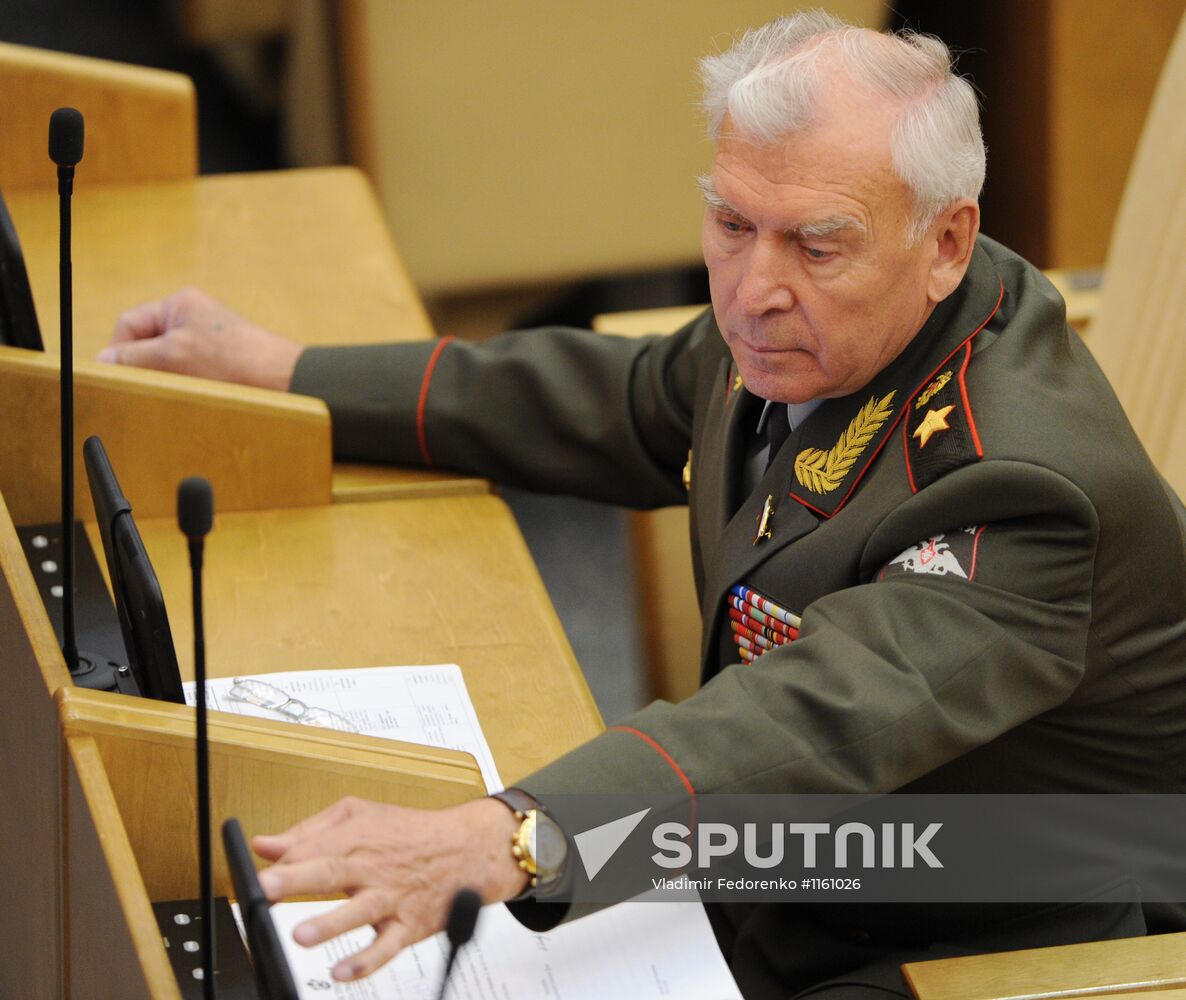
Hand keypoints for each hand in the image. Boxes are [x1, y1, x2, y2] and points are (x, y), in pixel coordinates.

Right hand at [98, 287, 304, 390]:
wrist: (288, 382)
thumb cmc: (239, 361)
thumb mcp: (175, 356)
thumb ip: (135, 356)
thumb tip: (103, 360)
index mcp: (179, 305)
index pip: (129, 324)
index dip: (117, 350)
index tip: (115, 376)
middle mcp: (193, 319)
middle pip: (146, 344)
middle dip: (142, 367)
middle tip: (145, 388)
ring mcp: (208, 341)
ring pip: (167, 362)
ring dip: (165, 380)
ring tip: (177, 392)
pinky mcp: (221, 363)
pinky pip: (189, 374)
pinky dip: (185, 386)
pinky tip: (194, 398)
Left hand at [252, 796, 526, 981]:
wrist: (467, 850)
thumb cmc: (409, 832)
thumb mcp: (360, 814)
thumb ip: (309, 831)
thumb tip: (266, 844)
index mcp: (357, 837)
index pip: (313, 849)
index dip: (282, 863)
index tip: (252, 874)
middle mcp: (373, 867)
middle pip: (331, 872)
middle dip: (296, 881)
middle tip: (264, 892)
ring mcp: (391, 898)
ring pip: (359, 911)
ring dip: (330, 923)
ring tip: (301, 934)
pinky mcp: (408, 926)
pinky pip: (387, 946)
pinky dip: (366, 960)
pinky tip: (342, 971)